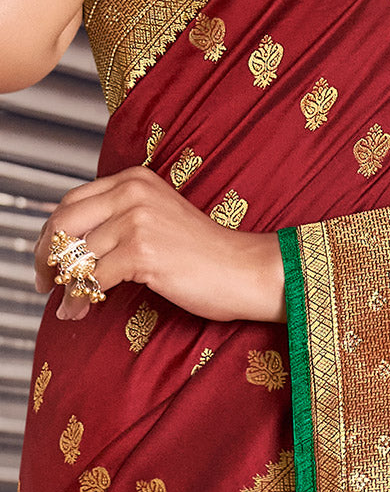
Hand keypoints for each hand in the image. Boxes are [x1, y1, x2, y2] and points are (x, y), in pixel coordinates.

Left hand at [34, 166, 285, 321]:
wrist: (245, 271)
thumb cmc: (209, 256)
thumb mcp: (161, 221)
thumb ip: (123, 220)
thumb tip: (77, 247)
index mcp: (135, 180)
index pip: (73, 201)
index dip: (51, 232)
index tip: (46, 256)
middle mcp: (132, 193)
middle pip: (65, 223)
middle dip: (45, 255)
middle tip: (42, 280)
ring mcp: (136, 222)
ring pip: (77, 255)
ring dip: (65, 285)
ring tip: (66, 305)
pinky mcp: (141, 252)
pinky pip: (92, 279)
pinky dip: (79, 299)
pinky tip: (77, 311)